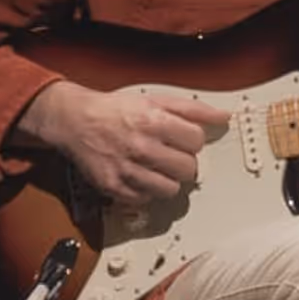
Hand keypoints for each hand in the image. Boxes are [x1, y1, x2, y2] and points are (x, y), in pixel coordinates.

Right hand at [18, 81, 230, 203]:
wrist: (75, 120)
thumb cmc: (116, 110)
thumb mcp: (155, 99)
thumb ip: (192, 109)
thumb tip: (223, 117)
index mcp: (154, 121)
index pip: (197, 141)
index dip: (191, 140)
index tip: (182, 139)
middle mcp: (141, 147)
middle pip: (188, 169)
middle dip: (183, 162)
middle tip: (171, 155)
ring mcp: (127, 170)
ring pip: (170, 190)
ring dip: (168, 180)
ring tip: (157, 168)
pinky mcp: (115, 187)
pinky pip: (146, 200)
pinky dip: (146, 191)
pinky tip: (140, 176)